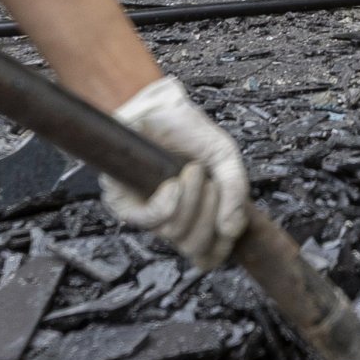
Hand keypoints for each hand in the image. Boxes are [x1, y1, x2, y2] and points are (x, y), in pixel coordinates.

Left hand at [100, 77, 248, 267]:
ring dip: (192, 200)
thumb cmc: (187, 130)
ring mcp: (146, 213)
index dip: (219, 249)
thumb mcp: (224, 157)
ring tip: (191, 171)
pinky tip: (173, 183)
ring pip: (176, 233)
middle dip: (210, 214)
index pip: (206, 255)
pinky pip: (153, 220)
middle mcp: (170, 219)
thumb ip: (236, 192)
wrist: (159, 104)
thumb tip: (232, 230)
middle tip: (210, 184)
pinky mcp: (123, 204)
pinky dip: (170, 202)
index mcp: (195, 214)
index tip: (228, 227)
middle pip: (195, 248)